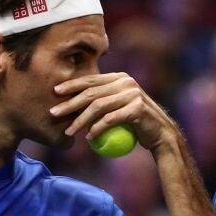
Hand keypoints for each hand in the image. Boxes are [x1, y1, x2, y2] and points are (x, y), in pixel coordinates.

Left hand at [51, 72, 178, 152]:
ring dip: (80, 120)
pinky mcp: (137, 109)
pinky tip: (89, 137)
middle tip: (54, 113)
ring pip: (98, 106)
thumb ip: (102, 99)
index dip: (72, 85)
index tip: (55, 92)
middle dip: (70, 103)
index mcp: (120, 78)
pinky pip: (111, 119)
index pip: (91, 80)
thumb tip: (73, 102)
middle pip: (91, 93)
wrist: (160, 134)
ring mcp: (133, 94)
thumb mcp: (118, 106)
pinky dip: (97, 129)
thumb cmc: (135, 123)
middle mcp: (126, 82)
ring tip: (69, 131)